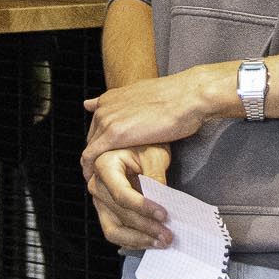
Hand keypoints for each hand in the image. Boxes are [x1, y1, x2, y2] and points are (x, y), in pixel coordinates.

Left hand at [81, 69, 217, 178]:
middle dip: (96, 156)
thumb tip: (131, 108)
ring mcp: (107, 120)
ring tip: (99, 182)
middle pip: (91, 139)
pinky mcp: (114, 134)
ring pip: (89, 149)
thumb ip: (130, 104)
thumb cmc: (177, 98)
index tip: (105, 158)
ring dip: (93, 165)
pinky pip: (91, 157)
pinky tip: (96, 181)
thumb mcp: (147, 96)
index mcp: (110, 98)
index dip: (100, 144)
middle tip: (102, 175)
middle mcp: (104, 107)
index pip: (96, 126)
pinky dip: (91, 170)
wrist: (188, 96)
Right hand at [87, 144, 170, 249]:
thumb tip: (162, 201)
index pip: (121, 193)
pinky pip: (115, 232)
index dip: (143, 207)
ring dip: (139, 239)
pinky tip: (152, 241)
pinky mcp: (105, 211)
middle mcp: (96, 184)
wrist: (136, 147)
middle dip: (146, 227)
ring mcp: (99, 200)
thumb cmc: (145, 146)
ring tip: (162, 242)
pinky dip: (134, 240)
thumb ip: (156, 176)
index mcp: (104, 165)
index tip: (164, 215)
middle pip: (120, 214)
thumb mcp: (155, 154)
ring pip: (114, 230)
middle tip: (168, 235)